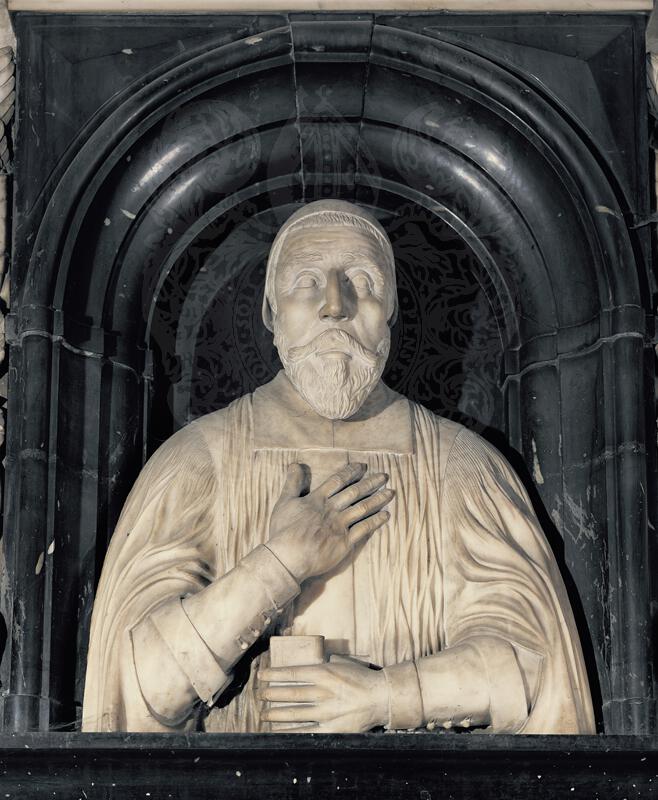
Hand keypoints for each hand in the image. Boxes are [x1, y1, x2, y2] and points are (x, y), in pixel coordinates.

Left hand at [257, 660, 388, 732]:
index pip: (292, 673)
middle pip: (290, 694)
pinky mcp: (332, 729)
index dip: (274, 675)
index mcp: (325, 673)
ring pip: (294, 713)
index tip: (261, 676)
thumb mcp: (339, 664)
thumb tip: (300, 668)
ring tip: (264, 714)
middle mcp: (323, 692)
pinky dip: (289, 732)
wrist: (381, 697)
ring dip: (276, 714)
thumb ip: (320, 667)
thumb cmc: (359, 678)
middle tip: (260, 696)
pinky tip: (278, 731)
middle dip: (271, 695)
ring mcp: (327, 712)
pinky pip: (305, 732)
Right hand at [267, 462, 393, 582]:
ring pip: (363, 508)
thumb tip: (295, 464)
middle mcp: (332, 509)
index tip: (363, 466)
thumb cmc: (283, 531)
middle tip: (384, 475)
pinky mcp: (345, 542)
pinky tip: (386, 515)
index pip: (338, 480)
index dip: (351, 472)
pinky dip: (376, 521)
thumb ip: (292, 483)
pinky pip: (364, 528)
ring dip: (378, 499)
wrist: (288, 557)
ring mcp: (340, 525)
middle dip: (371, 482)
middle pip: (355, 492)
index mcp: (317, 499)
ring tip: (391, 492)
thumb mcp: (284, 502)